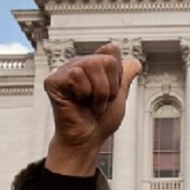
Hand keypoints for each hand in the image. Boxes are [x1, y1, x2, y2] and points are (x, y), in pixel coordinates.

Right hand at [44, 43, 141, 175]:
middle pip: (107, 60)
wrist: (88, 139)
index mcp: (92, 65)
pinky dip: (84, 93)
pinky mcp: (53, 80)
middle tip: (100, 101)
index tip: (110, 92)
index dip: (117, 75)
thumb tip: (135, 62)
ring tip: (91, 104)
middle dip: (110, 87)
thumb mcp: (120, 96)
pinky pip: (76, 75)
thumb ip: (125, 76)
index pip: (112, 51)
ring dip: (99, 92)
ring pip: (92, 65)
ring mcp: (64, 71)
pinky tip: (78, 103)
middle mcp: (78, 64)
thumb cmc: (101, 121)